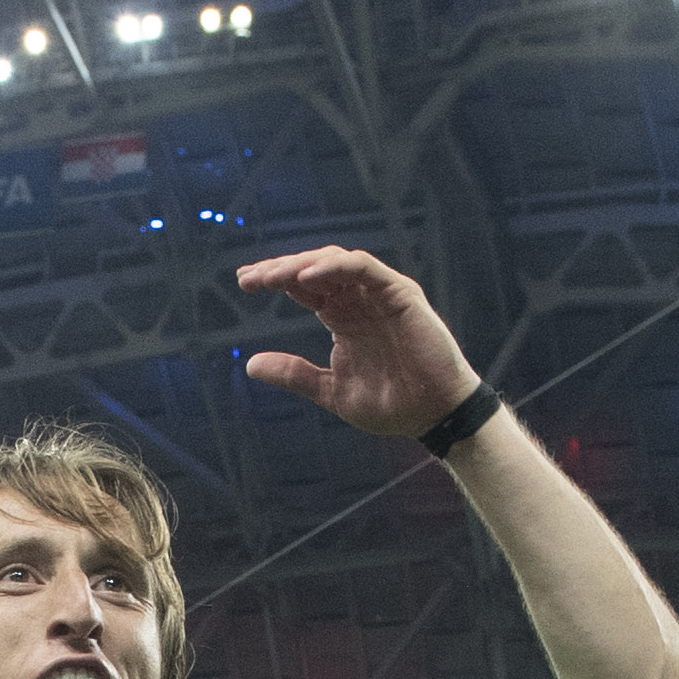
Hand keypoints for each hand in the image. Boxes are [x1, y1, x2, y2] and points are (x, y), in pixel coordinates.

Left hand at [234, 248, 477, 437]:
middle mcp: (359, 299)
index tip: (244, 283)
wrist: (433, 416)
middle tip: (249, 278)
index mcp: (343, 318)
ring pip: (335, 262)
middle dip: (279, 270)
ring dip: (301, 265)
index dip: (274, 281)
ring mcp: (379, 293)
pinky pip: (363, 268)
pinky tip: (307, 276)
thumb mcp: (331, 390)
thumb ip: (294, 375)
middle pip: (314, 269)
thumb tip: (250, 364)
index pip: (304, 288)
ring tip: (272, 276)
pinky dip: (335, 266)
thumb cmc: (393, 404)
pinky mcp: (399, 292)